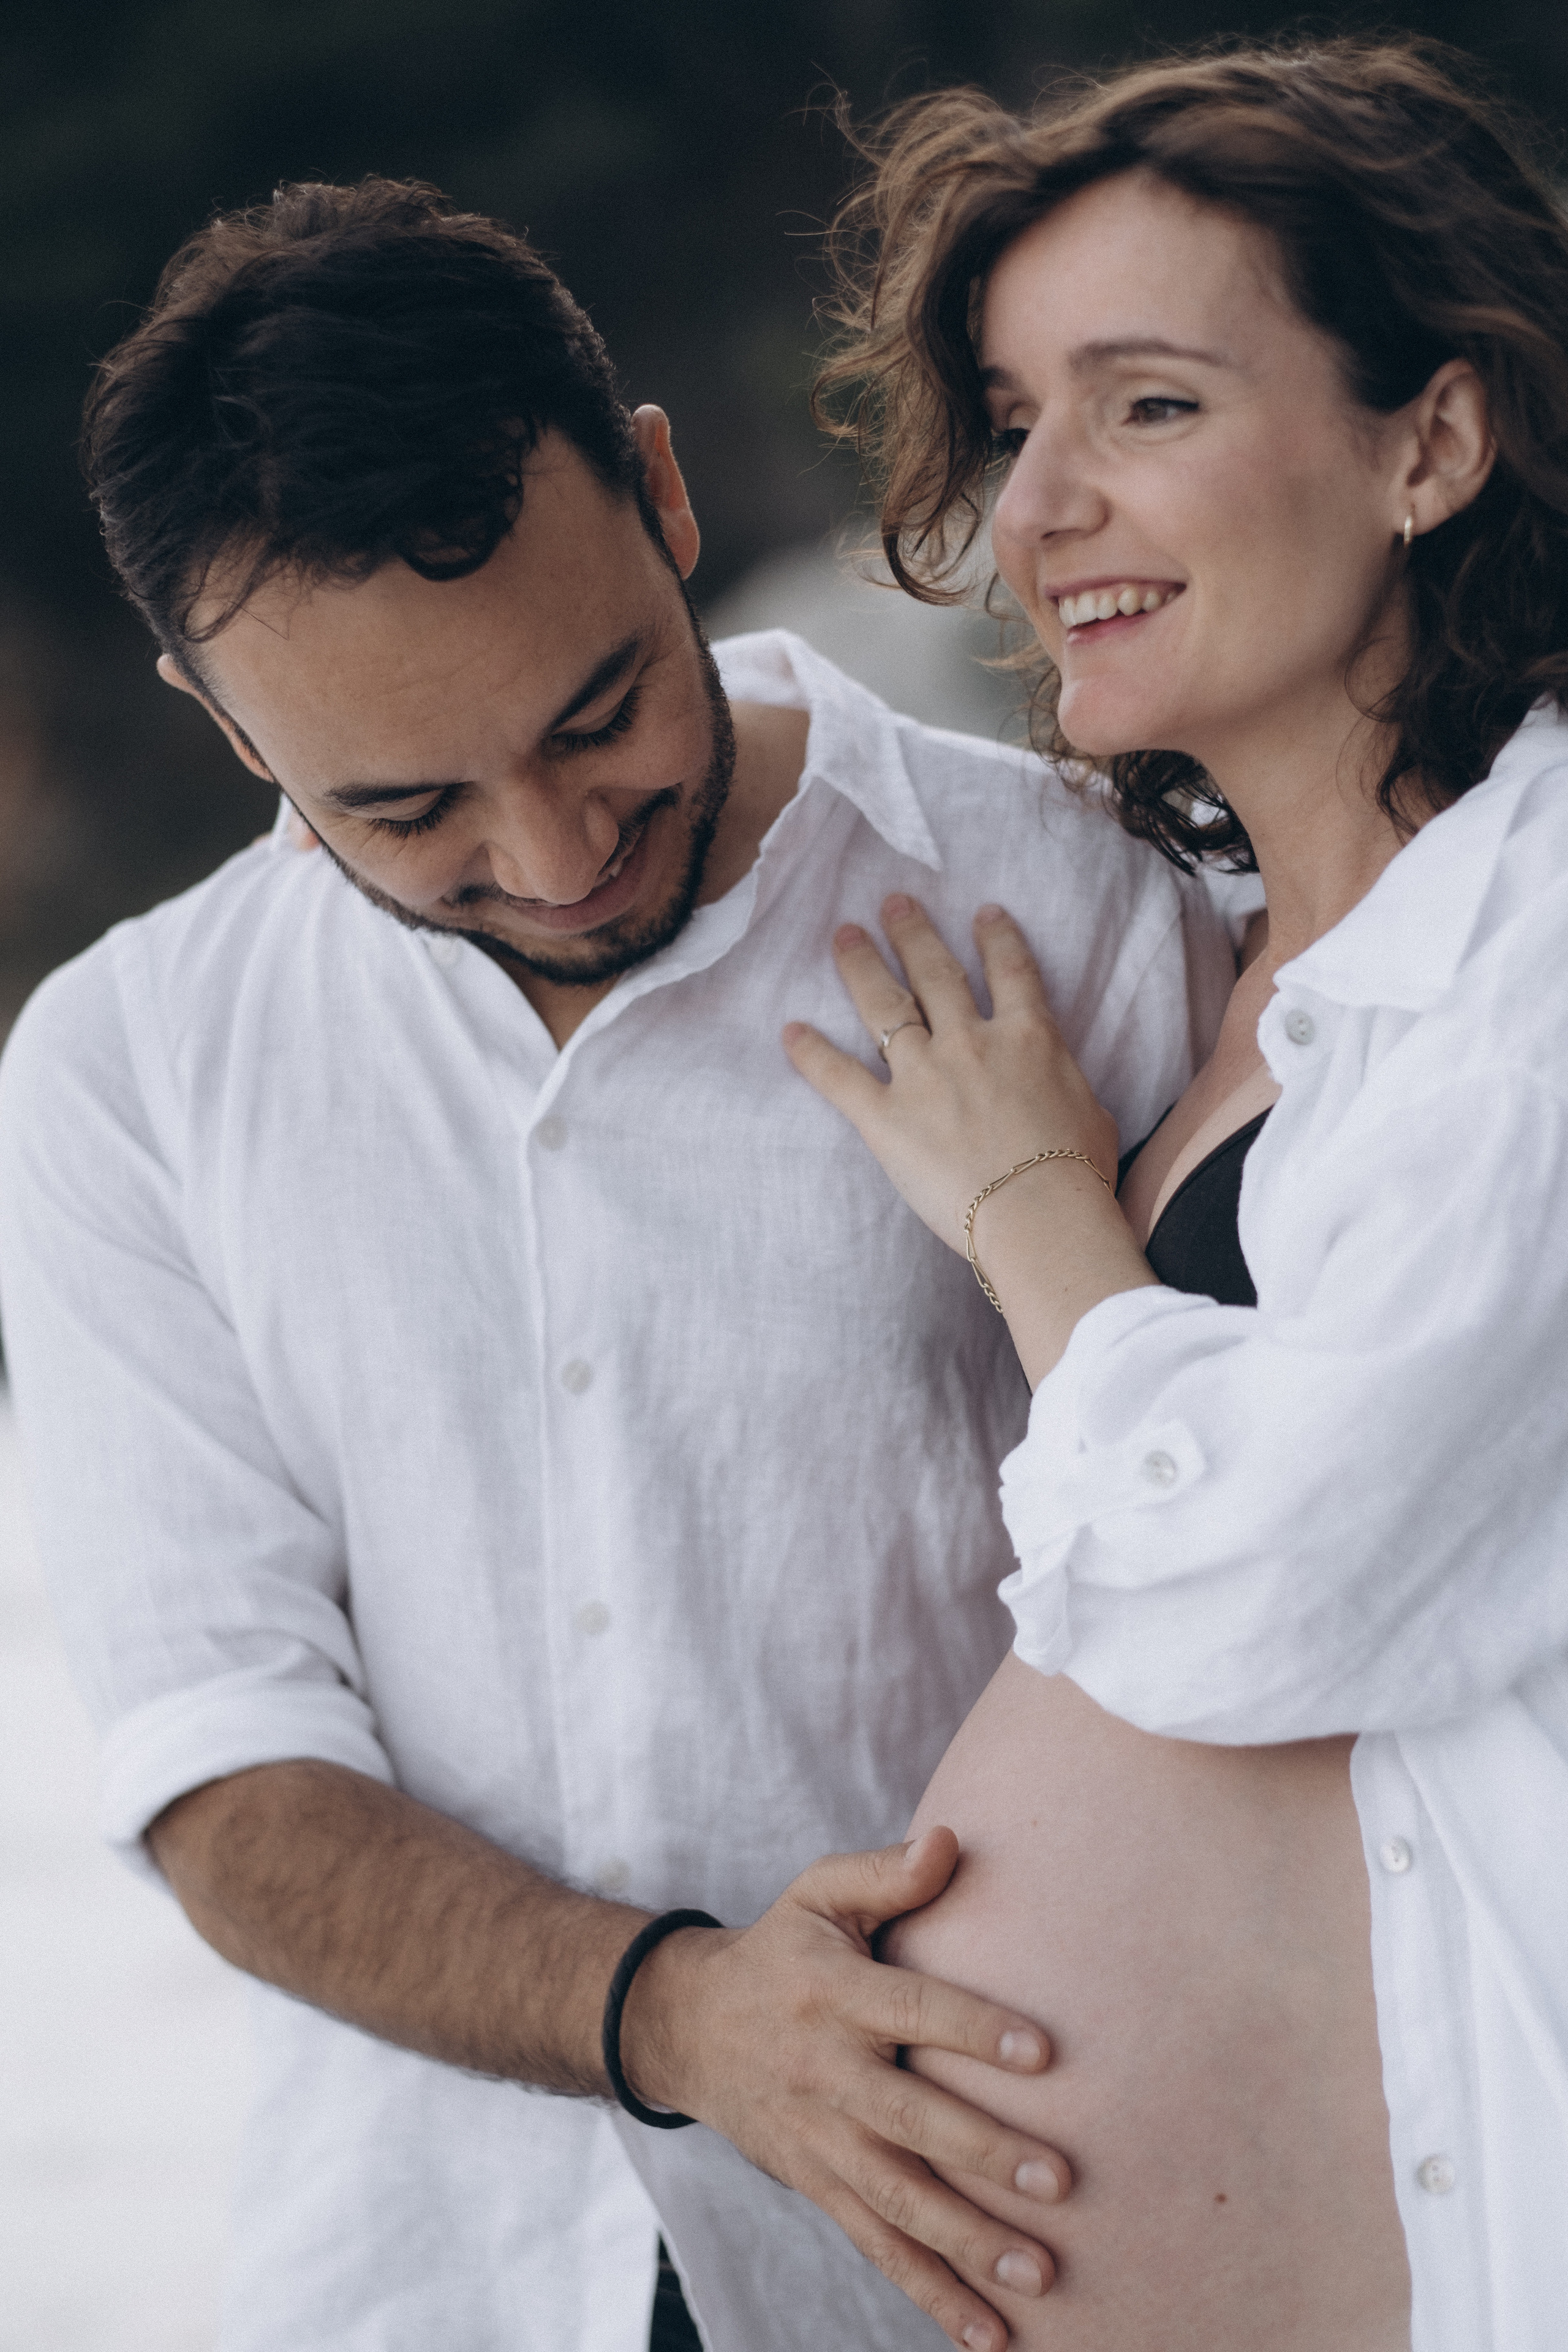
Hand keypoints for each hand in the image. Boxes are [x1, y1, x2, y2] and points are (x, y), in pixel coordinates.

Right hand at [620, 1828, 1069, 2351]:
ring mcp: (820, 2140)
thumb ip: (886, 1872)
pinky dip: (930, 2294)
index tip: (1043, 2055)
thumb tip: (951, 1840)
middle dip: (984, 2154)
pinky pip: (877, 2247)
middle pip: (910, 2119)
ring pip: (897, 2201)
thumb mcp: (819, 1894)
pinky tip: (989, 2335)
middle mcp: (826, 2072)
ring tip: (1040, 2274)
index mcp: (833, 1992)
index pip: (911, 2009)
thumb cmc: (783, 1949)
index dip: (973, 2029)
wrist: (688, 2026)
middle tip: (1060, 2181)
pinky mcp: (818, 2186)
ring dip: (968, 2244)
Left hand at [784, 895, 1154, 1384]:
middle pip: (936, 972)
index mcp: (1028, 1039)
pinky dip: (811, 1053)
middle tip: (894, 902)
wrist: (1041, 1217)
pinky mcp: (886, 1117)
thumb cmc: (1077, 1175)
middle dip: (913, 932)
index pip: (1011, 971)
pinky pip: (839, 1076)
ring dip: (861, 964)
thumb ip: (1068, 1087)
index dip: (996, 937)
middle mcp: (971, 1042)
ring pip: (885, 1004)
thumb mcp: (1092, 1115)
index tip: (984, 912)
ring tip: (844, 934)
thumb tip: (1061, 1090)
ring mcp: (924, 1075)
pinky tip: (790, 1031)